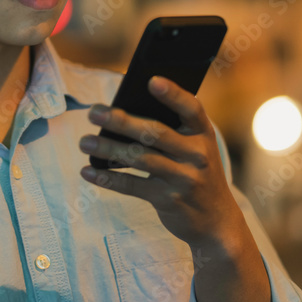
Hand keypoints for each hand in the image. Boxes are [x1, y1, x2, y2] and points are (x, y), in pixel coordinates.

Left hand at [78, 75, 250, 257]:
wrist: (217, 221)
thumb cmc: (196, 173)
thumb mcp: (195, 150)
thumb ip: (170, 132)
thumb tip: (119, 117)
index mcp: (203, 134)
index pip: (190, 108)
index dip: (173, 94)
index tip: (151, 81)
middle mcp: (197, 154)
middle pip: (155, 132)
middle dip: (121, 121)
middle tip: (93, 112)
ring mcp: (184, 178)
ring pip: (140, 158)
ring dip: (108, 149)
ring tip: (84, 142)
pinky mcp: (169, 200)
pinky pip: (133, 186)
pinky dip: (108, 178)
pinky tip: (89, 171)